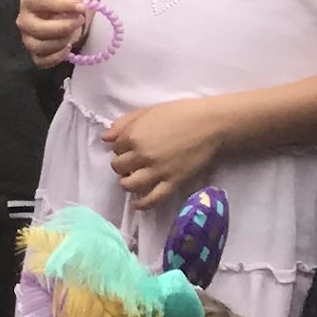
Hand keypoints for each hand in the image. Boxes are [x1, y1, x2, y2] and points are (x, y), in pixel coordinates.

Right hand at [16, 0, 97, 68]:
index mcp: (29, 0)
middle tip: (79, 21)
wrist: (59, 7)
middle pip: (38, 29)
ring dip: (61, 42)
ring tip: (73, 33)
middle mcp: (23, 20)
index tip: (81, 7)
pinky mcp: (34, 52)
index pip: (41, 2)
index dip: (62, 5)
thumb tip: (78, 9)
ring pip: (39, 47)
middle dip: (63, 27)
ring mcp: (27, 38)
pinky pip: (41, 61)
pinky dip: (56, 57)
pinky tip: (68, 48)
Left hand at [102, 97, 228, 207]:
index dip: (121, 148)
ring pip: (129, 185)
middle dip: (122, 165)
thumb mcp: (148, 112)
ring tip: (133, 180)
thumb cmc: (181, 113)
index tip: (130, 147)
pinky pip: (152, 199)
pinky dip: (142, 204)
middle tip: (132, 163)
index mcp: (134, 136)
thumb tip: (105, 138)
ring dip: (127, 183)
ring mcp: (157, 171)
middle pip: (119, 167)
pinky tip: (137, 204)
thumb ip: (124, 124)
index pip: (115, 148)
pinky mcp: (172, 182)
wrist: (211, 124)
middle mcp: (142, 155)